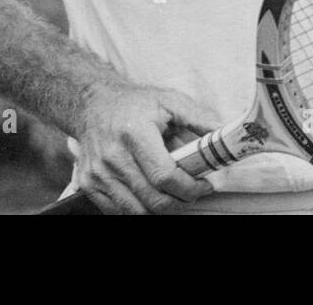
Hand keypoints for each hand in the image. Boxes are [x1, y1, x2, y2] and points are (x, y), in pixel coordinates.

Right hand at [73, 82, 219, 213]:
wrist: (94, 105)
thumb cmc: (136, 103)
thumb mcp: (171, 101)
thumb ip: (199, 118)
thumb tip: (224, 134)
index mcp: (134, 134)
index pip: (164, 176)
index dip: (190, 187)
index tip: (206, 185)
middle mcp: (112, 157)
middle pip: (153, 199)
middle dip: (181, 201)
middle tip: (195, 191)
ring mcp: (97, 174)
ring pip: (137, 211)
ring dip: (163, 208)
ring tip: (176, 192)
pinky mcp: (88, 185)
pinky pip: (119, 211)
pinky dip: (141, 208)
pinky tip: (154, 193)